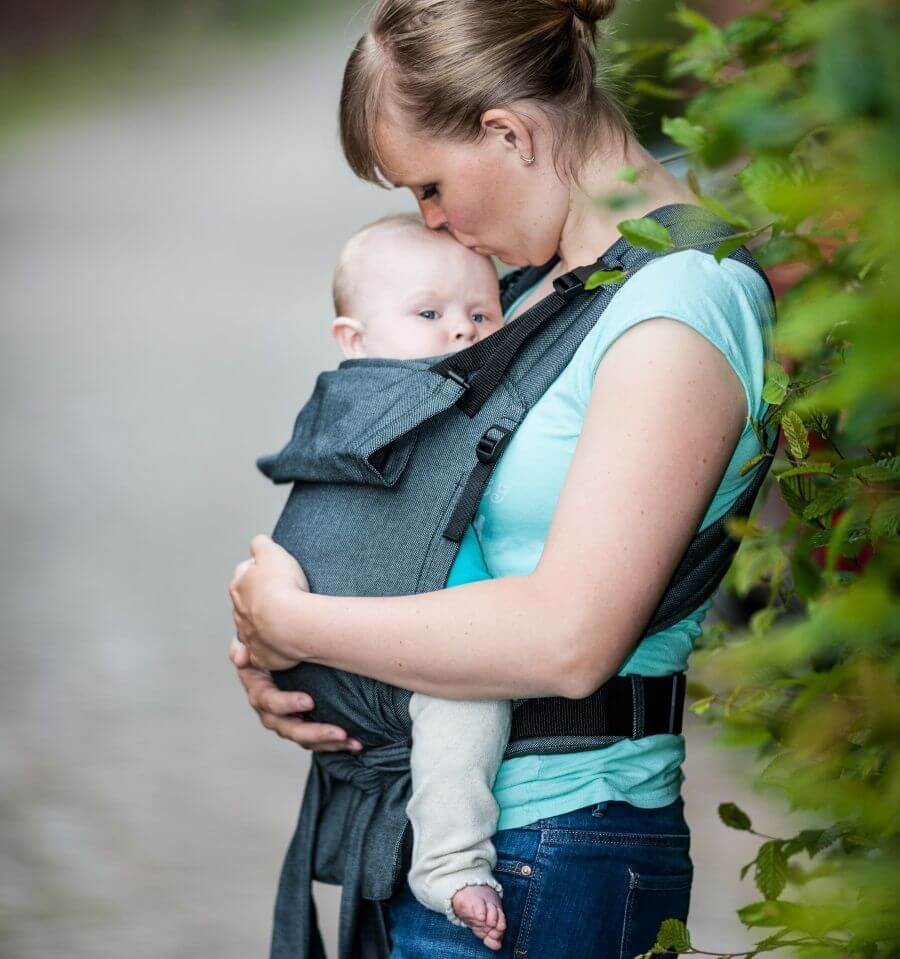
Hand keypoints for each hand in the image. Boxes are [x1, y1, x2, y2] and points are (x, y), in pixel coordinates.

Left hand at [229, 534, 310, 670]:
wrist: (290, 623)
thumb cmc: (282, 587)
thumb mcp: (272, 552)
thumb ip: (261, 544)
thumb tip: (257, 542)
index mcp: (239, 586)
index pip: (244, 574)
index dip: (259, 572)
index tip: (273, 572)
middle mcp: (239, 612)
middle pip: (247, 603)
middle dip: (260, 600)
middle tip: (281, 596)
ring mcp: (249, 635)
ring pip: (252, 629)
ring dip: (263, 625)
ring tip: (283, 621)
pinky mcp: (261, 655)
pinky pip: (262, 653)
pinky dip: (269, 649)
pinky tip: (281, 644)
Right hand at [229, 638, 362, 751]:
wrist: (280, 653)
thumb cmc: (267, 645)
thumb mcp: (252, 643)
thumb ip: (243, 647)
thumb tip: (240, 657)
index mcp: (259, 691)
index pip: (269, 702)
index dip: (287, 704)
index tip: (310, 702)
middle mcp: (270, 711)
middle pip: (288, 728)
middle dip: (314, 732)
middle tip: (339, 731)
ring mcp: (286, 720)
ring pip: (304, 738)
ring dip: (328, 742)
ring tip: (351, 741)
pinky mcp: (302, 724)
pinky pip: (316, 740)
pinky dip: (335, 743)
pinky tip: (355, 743)